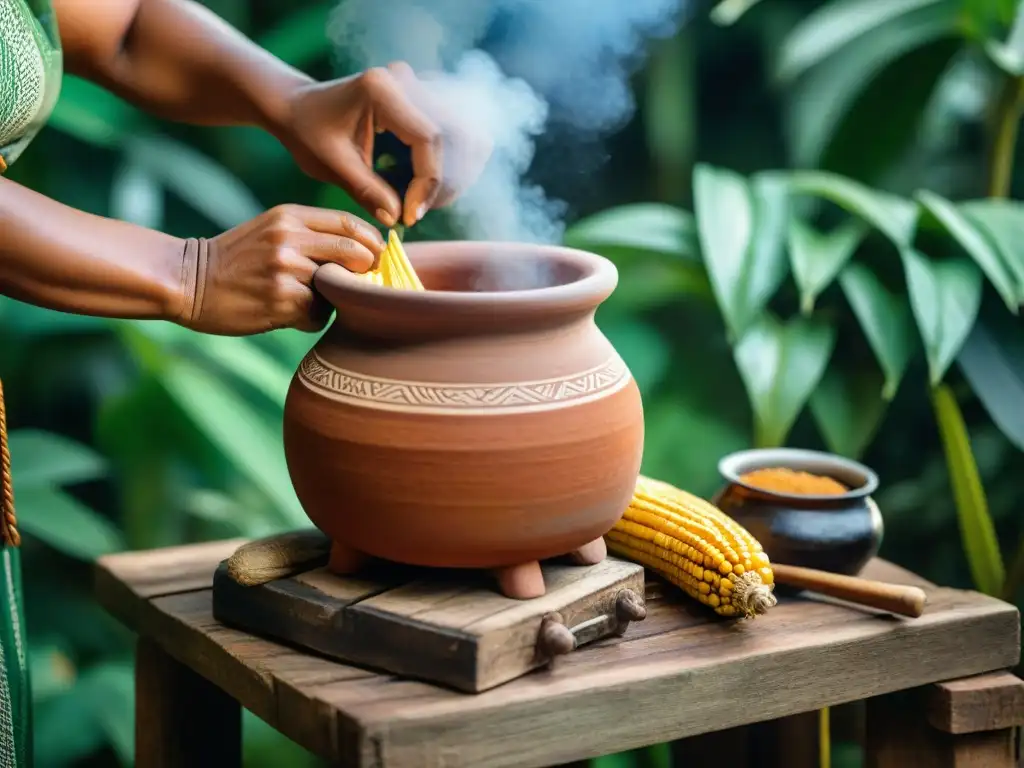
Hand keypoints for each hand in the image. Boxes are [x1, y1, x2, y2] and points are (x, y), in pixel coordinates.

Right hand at [175, 205, 384, 334]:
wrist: (186, 280)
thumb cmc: (236, 259)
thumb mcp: (271, 230)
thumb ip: (312, 235)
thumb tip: (365, 254)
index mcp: (290, 217)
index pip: (350, 224)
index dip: (371, 244)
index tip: (376, 259)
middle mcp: (289, 238)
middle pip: (355, 254)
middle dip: (364, 272)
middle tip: (354, 284)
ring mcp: (285, 269)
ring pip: (337, 289)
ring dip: (329, 300)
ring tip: (302, 300)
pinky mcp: (280, 300)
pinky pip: (318, 315)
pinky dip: (310, 319)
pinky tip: (287, 314)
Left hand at [279, 62, 491, 227]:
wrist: (297, 108)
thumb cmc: (307, 133)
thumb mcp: (332, 166)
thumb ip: (368, 191)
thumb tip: (400, 217)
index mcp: (383, 89)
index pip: (429, 139)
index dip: (428, 183)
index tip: (411, 215)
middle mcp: (408, 80)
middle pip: (458, 136)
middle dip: (446, 182)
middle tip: (418, 211)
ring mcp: (420, 86)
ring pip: (466, 136)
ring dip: (453, 175)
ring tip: (421, 201)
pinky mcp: (426, 99)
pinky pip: (458, 135)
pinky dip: (449, 166)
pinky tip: (421, 186)